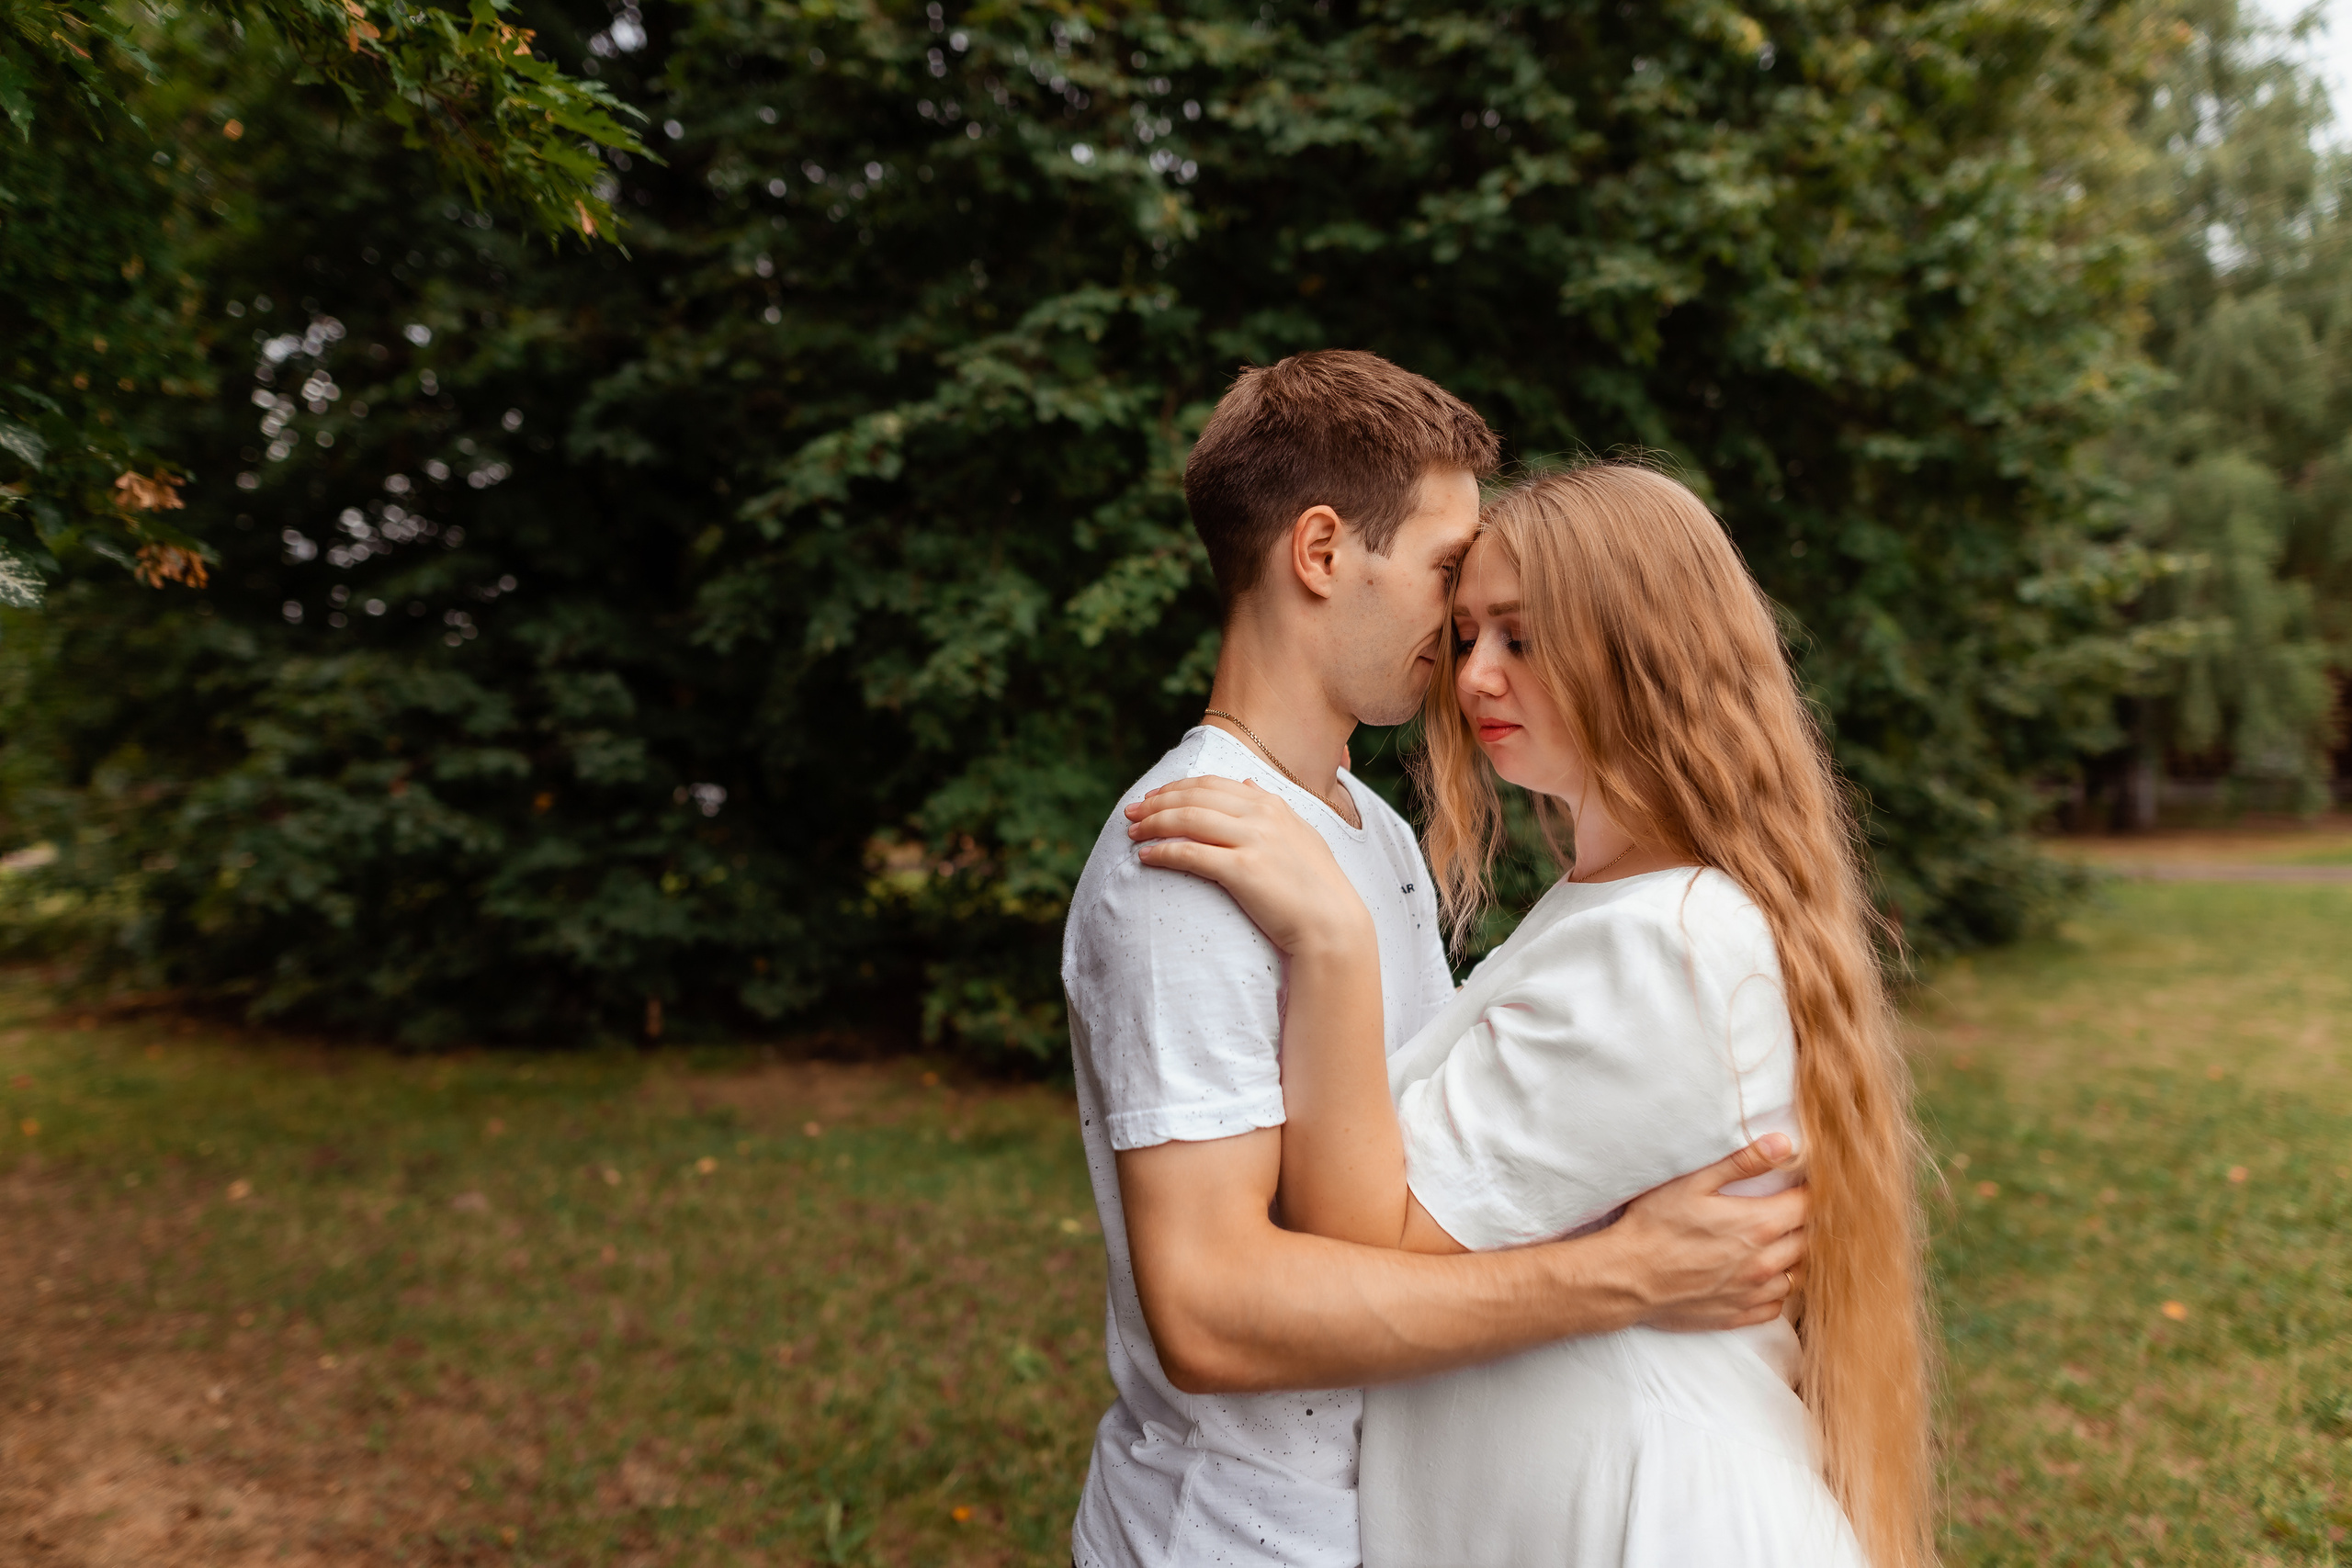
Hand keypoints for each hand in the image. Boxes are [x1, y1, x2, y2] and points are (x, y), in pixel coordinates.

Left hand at [1125, 776, 1371, 955]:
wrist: (1331, 924)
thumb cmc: (1315, 885)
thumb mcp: (1300, 834)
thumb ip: (1273, 806)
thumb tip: (1247, 782)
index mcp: (1271, 804)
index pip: (1211, 784)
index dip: (1175, 788)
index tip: (1153, 797)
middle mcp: (1261, 815)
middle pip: (1193, 797)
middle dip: (1156, 802)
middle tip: (1131, 812)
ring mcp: (1252, 840)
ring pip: (1187, 820)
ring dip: (1153, 824)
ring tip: (1132, 833)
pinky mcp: (1242, 869)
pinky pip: (1190, 853)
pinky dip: (1162, 851)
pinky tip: (1145, 857)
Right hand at [1608, 1135, 1806, 1331]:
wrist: (1627, 1278)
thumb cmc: (1655, 1226)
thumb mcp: (1693, 1182)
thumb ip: (1742, 1163)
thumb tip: (1784, 1145)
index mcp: (1758, 1225)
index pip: (1808, 1207)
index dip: (1808, 1193)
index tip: (1799, 1185)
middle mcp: (1764, 1262)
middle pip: (1808, 1241)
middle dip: (1802, 1223)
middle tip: (1786, 1210)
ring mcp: (1753, 1293)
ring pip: (1797, 1275)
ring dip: (1791, 1257)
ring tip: (1774, 1243)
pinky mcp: (1739, 1315)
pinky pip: (1777, 1305)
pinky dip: (1775, 1289)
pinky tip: (1759, 1275)